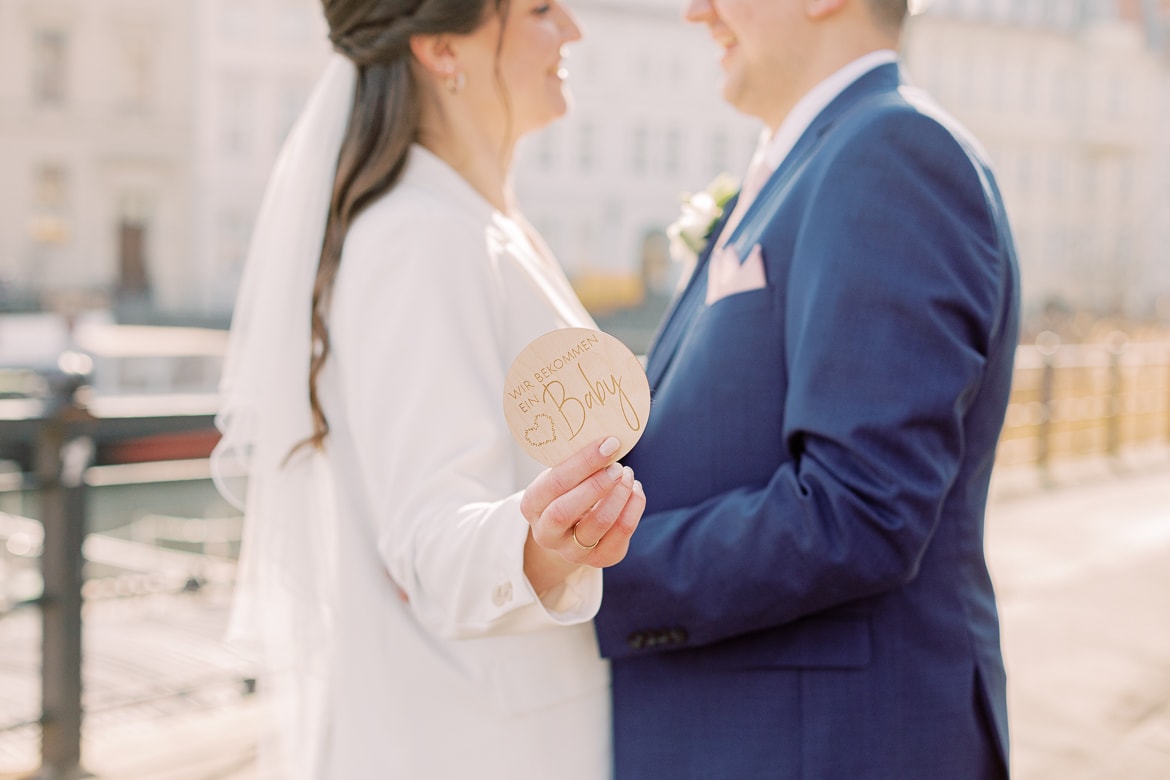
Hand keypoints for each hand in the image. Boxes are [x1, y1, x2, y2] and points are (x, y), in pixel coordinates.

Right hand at [520, 436, 644, 575]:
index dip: (583, 463)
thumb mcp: (559, 478)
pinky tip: (634, 490)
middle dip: (597, 484)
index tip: (608, 444)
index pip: (554, 484)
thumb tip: (606, 440)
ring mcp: (572, 551)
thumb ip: (574, 464)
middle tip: (617, 466)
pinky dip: (633, 507)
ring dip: (619, 494)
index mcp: (531, 506)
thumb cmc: (565, 493)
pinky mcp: (600, 559)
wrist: (567, 533)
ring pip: (599, 523)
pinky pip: (621, 534)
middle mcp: (546, 533)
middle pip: (566, 510)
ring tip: (627, 475)